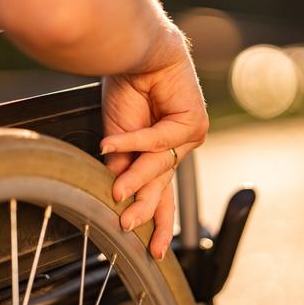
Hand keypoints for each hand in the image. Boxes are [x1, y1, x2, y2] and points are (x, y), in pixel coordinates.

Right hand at [100, 33, 207, 260]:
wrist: (136, 54)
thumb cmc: (126, 89)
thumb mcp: (117, 136)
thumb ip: (123, 165)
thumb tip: (120, 193)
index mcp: (158, 154)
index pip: (159, 193)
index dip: (155, 220)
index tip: (153, 250)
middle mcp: (175, 148)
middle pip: (164, 188)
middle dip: (149, 212)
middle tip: (135, 233)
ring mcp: (187, 137)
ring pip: (160, 167)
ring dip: (136, 179)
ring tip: (117, 193)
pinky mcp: (193, 123)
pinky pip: (159, 141)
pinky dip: (133, 142)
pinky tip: (110, 142)